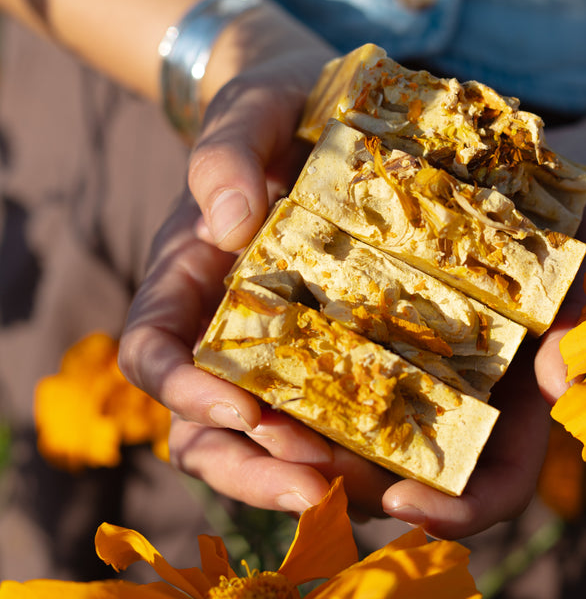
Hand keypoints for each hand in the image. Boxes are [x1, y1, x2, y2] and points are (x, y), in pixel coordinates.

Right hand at [120, 35, 549, 538]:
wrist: (328, 112)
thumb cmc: (277, 110)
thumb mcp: (250, 109)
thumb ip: (227, 153)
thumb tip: (230, 225)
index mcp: (185, 284)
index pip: (155, 356)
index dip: (184, 395)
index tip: (241, 409)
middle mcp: (227, 336)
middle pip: (211, 433)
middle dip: (254, 471)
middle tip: (315, 487)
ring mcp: (285, 356)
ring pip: (277, 448)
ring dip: (316, 479)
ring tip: (376, 489)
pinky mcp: (347, 360)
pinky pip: (346, 424)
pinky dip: (370, 454)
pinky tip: (416, 463)